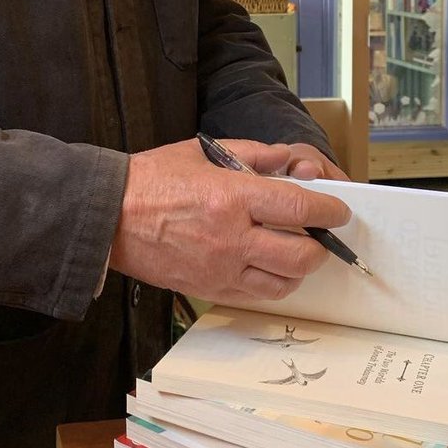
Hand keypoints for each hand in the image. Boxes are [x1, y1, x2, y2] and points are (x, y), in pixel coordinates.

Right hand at [110, 137, 350, 305]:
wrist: (109, 216)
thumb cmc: (152, 180)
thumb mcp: (202, 153)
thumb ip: (251, 154)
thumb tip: (286, 160)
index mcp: (232, 197)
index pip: (300, 209)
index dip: (329, 211)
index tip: (338, 211)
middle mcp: (233, 237)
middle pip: (302, 255)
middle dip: (321, 246)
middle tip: (321, 235)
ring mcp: (222, 268)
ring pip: (284, 282)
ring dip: (299, 269)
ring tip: (295, 252)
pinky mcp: (210, 288)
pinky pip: (256, 295)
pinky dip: (272, 283)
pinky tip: (269, 268)